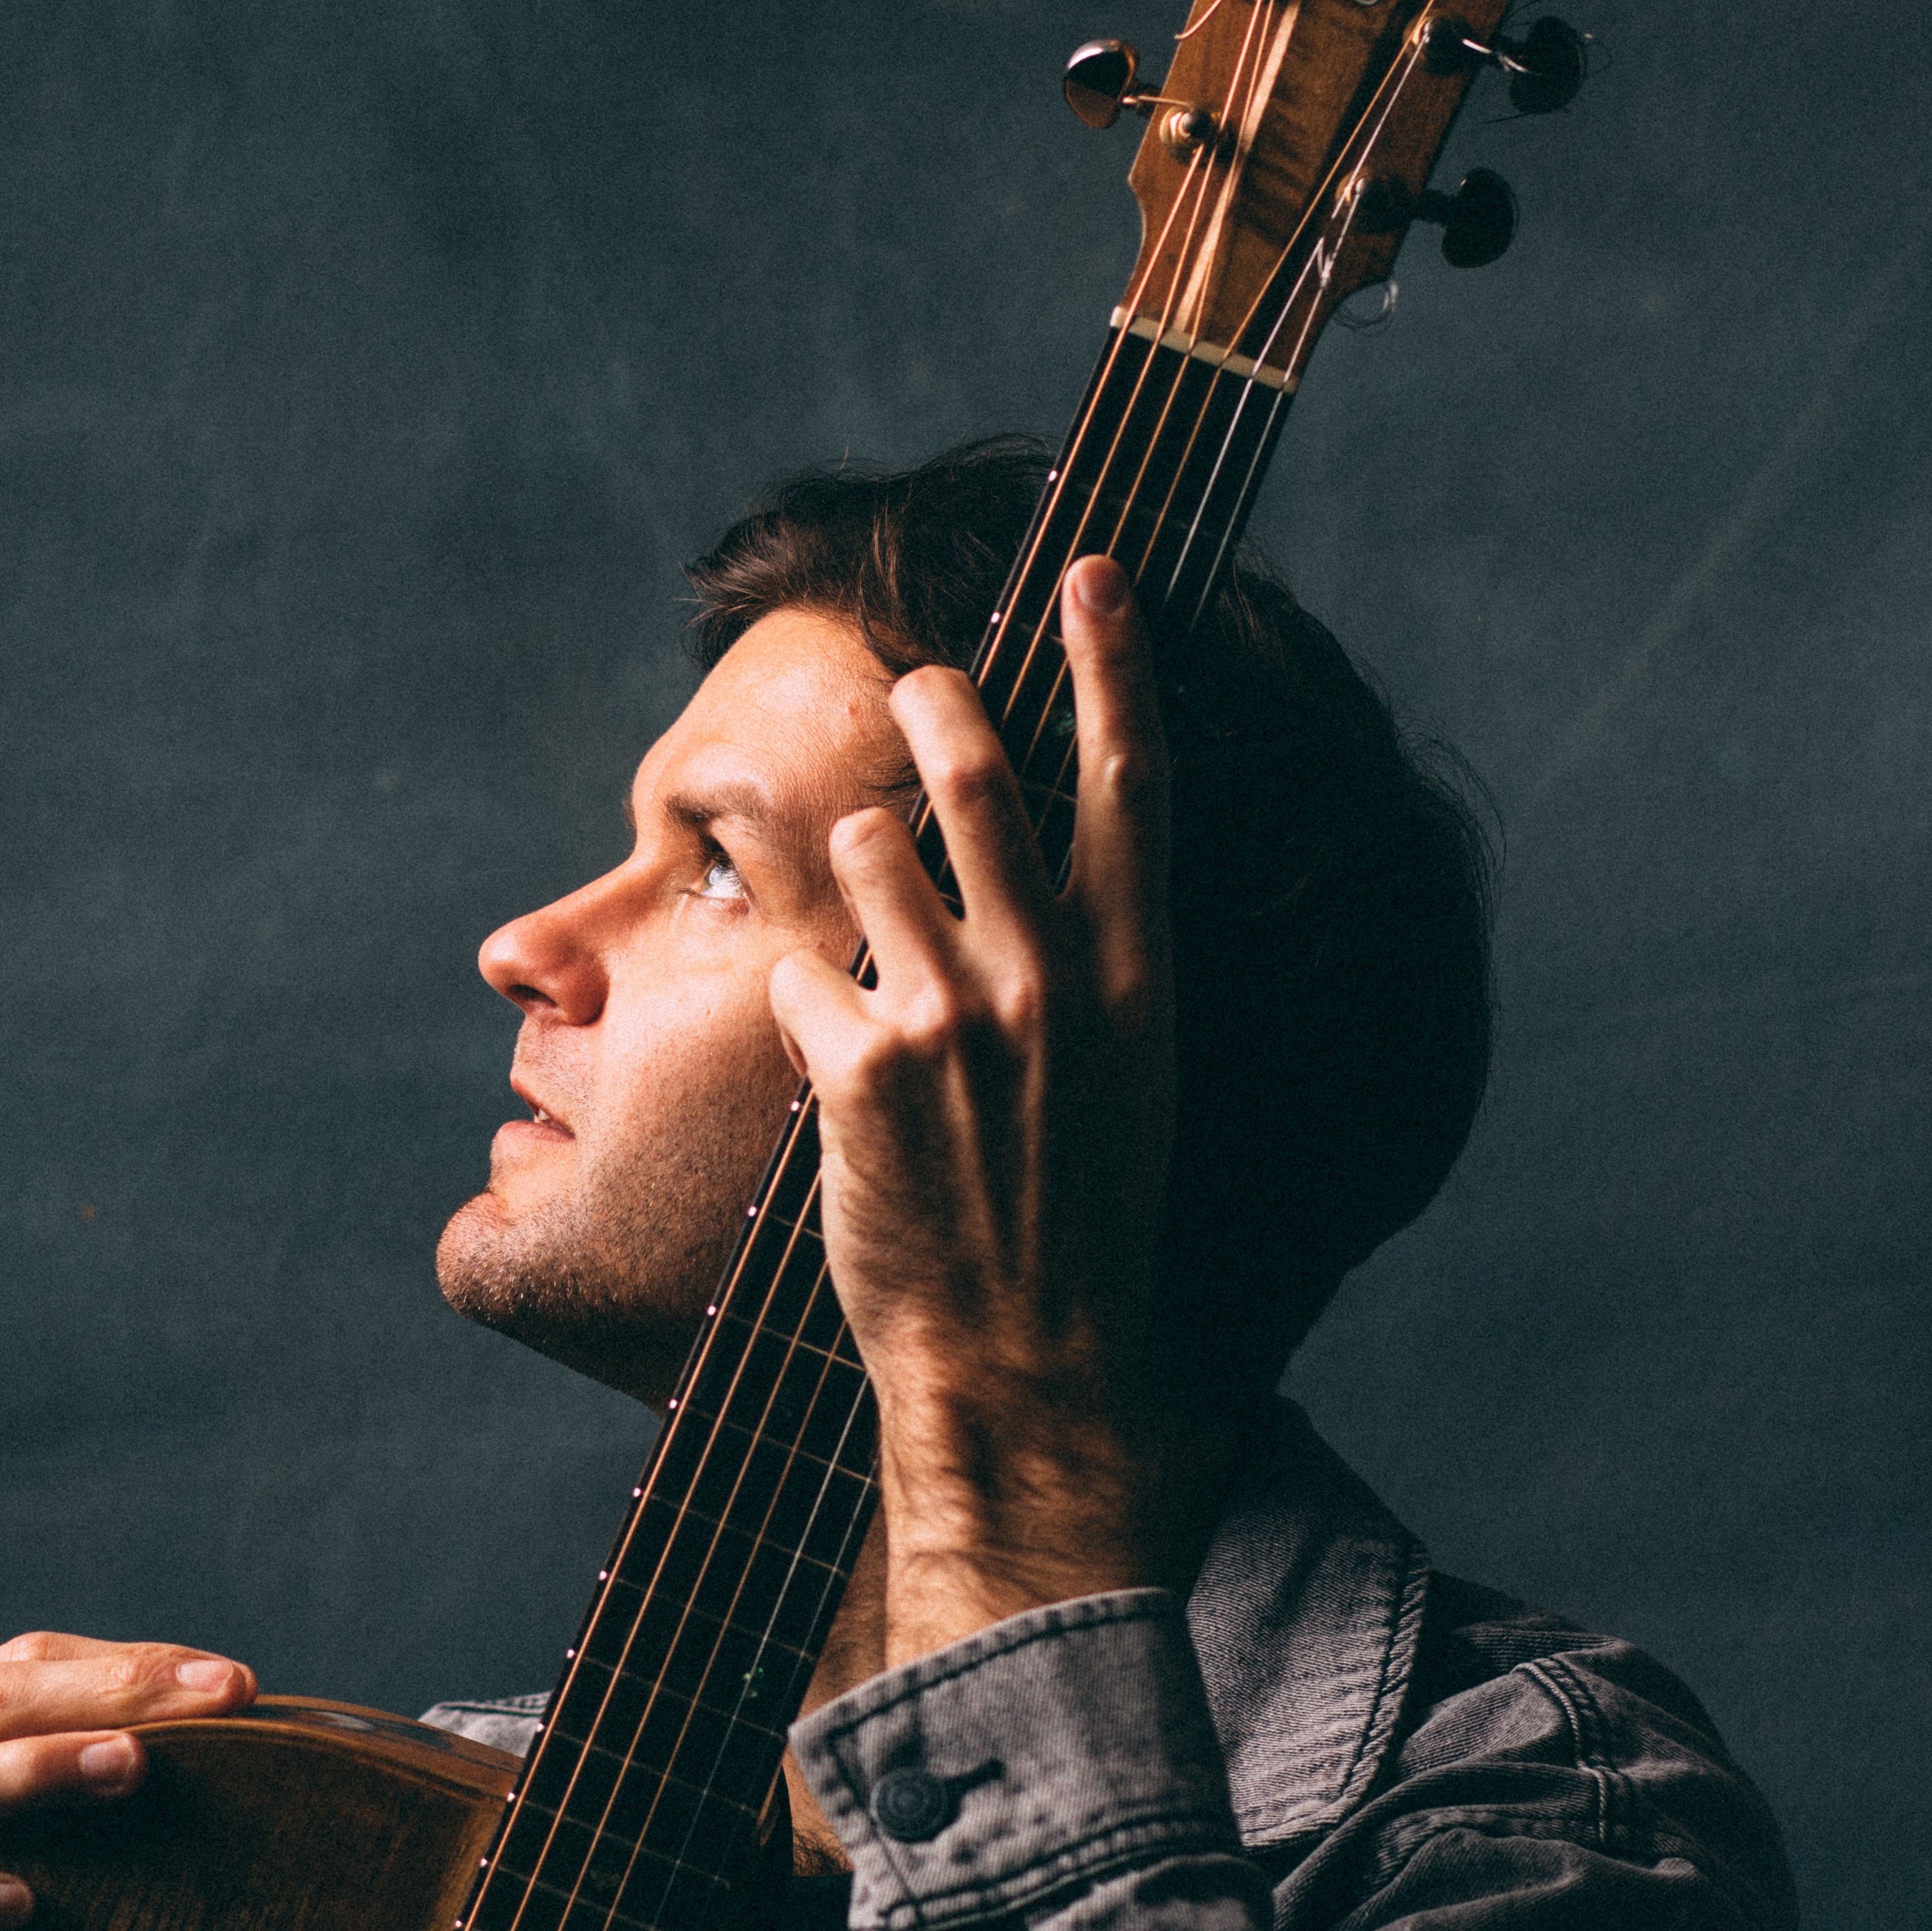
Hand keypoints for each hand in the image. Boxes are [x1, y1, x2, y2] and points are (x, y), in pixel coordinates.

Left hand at [765, 556, 1216, 1655]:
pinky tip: (836, 1079)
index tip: (1088, 572)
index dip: (1111, 661)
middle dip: (937, 702)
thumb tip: (1045, 853)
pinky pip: (795, 974)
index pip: (1133, 777)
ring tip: (878, 966)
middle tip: (919, 683)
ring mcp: (954, 1016)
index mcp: (1136, 974)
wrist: (1025, 1358)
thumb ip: (1089, 956)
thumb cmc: (1073, 1217)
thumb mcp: (1126, 1074)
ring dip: (851, 883)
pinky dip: (803, 1012)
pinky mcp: (858, 1066)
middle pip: (979, 769)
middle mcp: (1052, 976)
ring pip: (864, 853)